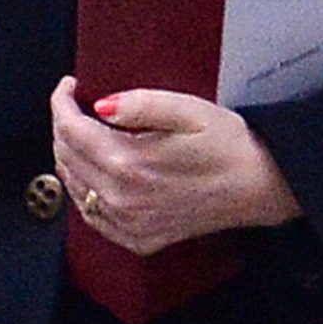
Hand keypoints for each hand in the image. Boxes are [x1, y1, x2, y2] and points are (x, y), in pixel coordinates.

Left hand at [49, 76, 301, 255]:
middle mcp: (122, 199)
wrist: (260, 188)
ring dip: (70, 156)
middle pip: (66, 158)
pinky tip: (95, 172)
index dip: (62, 102)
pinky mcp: (139, 239)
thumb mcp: (188, 110)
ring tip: (83, 131)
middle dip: (63, 125)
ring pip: (75, 188)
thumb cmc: (229, 145)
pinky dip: (85, 190)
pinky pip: (93, 217)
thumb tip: (100, 104)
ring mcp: (129, 224)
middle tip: (76, 104)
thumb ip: (140, 105)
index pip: (71, 131)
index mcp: (129, 163)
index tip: (69, 84)